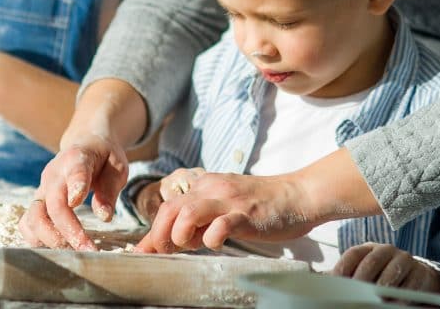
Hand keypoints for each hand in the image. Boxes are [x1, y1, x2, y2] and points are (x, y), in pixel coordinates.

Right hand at [18, 131, 129, 249]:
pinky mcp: (37, 201)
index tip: (78, 202)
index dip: (76, 185)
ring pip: (33, 218)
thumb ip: (110, 189)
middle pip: (52, 205)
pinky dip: (37, 239)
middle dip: (68, 231)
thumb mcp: (117, 166)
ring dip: (51, 239)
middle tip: (88, 250)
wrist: (85, 144)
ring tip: (73, 252)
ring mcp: (42, 188)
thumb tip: (104, 217)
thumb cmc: (104, 157)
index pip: (75, 171)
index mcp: (77, 158)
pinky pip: (27, 224)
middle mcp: (54, 174)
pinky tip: (57, 248)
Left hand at [134, 171, 318, 253]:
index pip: (167, 208)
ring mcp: (229, 200)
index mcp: (204, 186)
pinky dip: (211, 239)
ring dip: (180, 236)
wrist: (297, 195)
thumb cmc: (260, 206)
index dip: (151, 234)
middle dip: (160, 236)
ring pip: (187, 214)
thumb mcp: (223, 208)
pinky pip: (220, 226)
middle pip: (169, 210)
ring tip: (190, 246)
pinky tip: (216, 244)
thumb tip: (172, 240)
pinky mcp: (246, 214)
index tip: (142, 253)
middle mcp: (212, 188)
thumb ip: (199, 220)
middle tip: (166, 252)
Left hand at [333, 243, 439, 293]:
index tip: (335, 282)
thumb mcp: (364, 272)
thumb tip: (322, 281)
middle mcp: (386, 250)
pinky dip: (401, 296)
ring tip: (374, 300)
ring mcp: (404, 259)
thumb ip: (347, 276)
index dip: (343, 267)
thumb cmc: (383, 275)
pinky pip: (410, 285)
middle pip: (371, 262)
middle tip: (354, 294)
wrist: (416, 276)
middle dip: (361, 280)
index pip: (353, 254)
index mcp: (368, 249)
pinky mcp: (420, 272)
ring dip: (381, 288)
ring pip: (391, 273)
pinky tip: (393, 303)